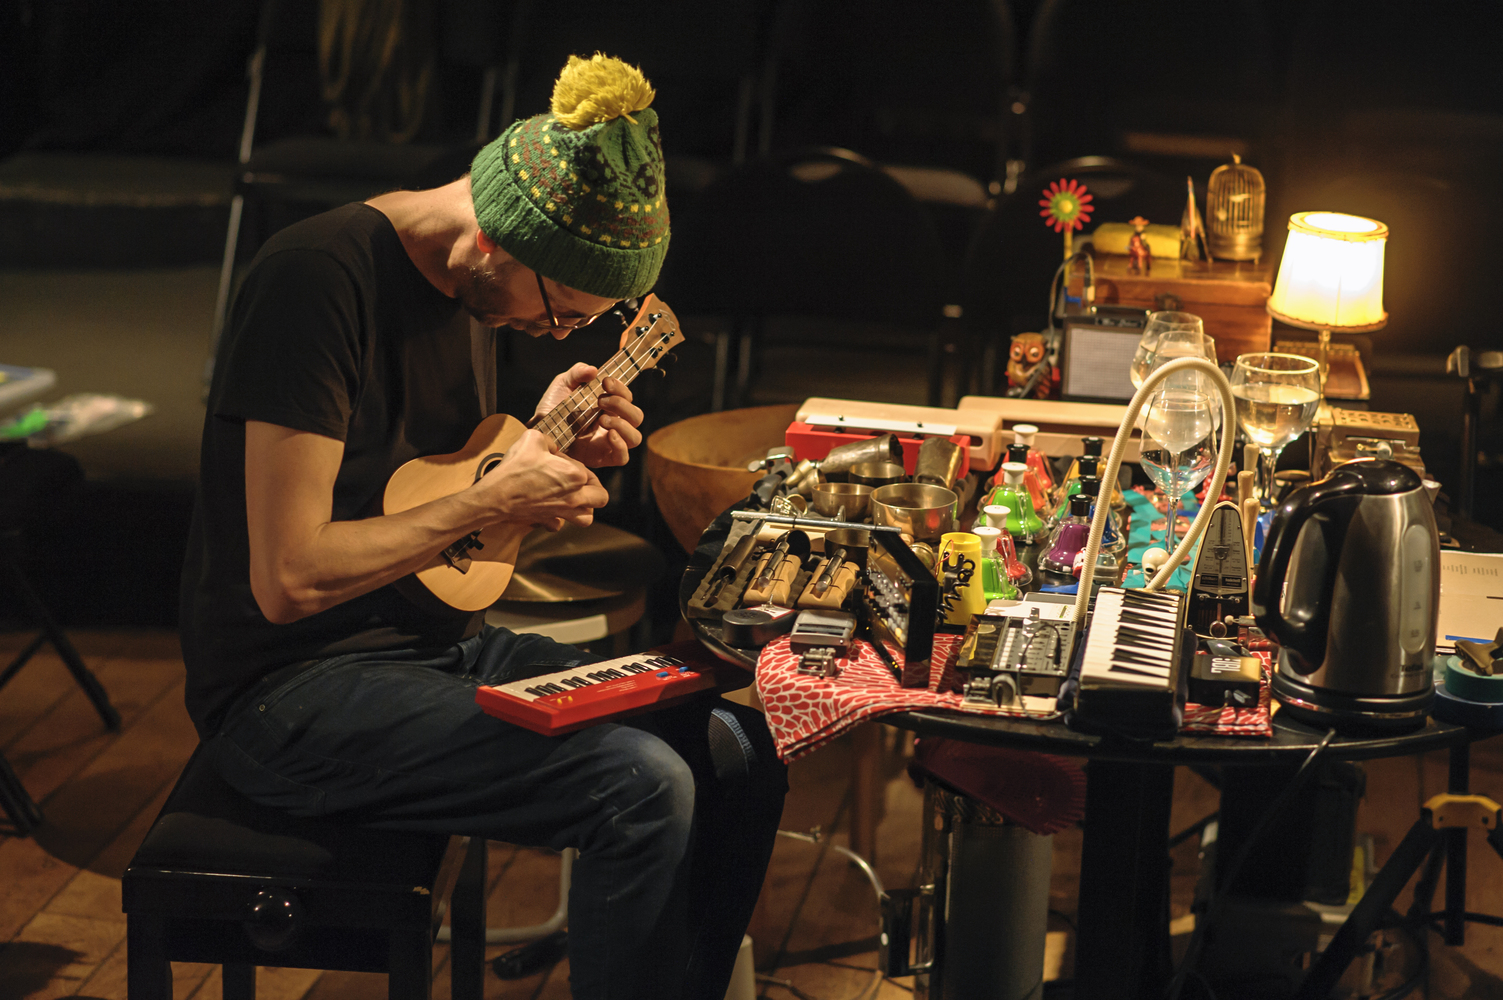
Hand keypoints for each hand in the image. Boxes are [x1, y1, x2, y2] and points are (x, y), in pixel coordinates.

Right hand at [471, 429, 608, 527]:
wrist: (497, 495)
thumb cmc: (515, 467)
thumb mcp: (533, 438)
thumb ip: (549, 441)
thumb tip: (552, 449)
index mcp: (575, 475)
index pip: (584, 468)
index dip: (570, 460)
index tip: (556, 458)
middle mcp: (574, 497)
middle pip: (600, 497)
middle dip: (595, 488)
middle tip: (582, 481)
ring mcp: (562, 511)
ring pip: (587, 518)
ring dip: (585, 508)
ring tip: (575, 499)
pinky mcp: (547, 520)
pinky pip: (560, 525)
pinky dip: (559, 519)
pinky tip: (552, 509)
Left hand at [534, 364, 643, 468]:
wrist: (539, 431)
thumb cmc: (552, 408)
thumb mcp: (563, 384)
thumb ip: (578, 373)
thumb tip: (594, 370)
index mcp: (609, 406)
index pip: (628, 398)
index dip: (622, 388)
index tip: (606, 382)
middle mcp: (613, 423)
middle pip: (636, 416)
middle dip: (622, 405)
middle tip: (600, 401)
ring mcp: (609, 442)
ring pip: (635, 437)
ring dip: (623, 425)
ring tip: (603, 419)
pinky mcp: (602, 458)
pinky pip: (623, 457)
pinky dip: (621, 446)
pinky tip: (609, 435)